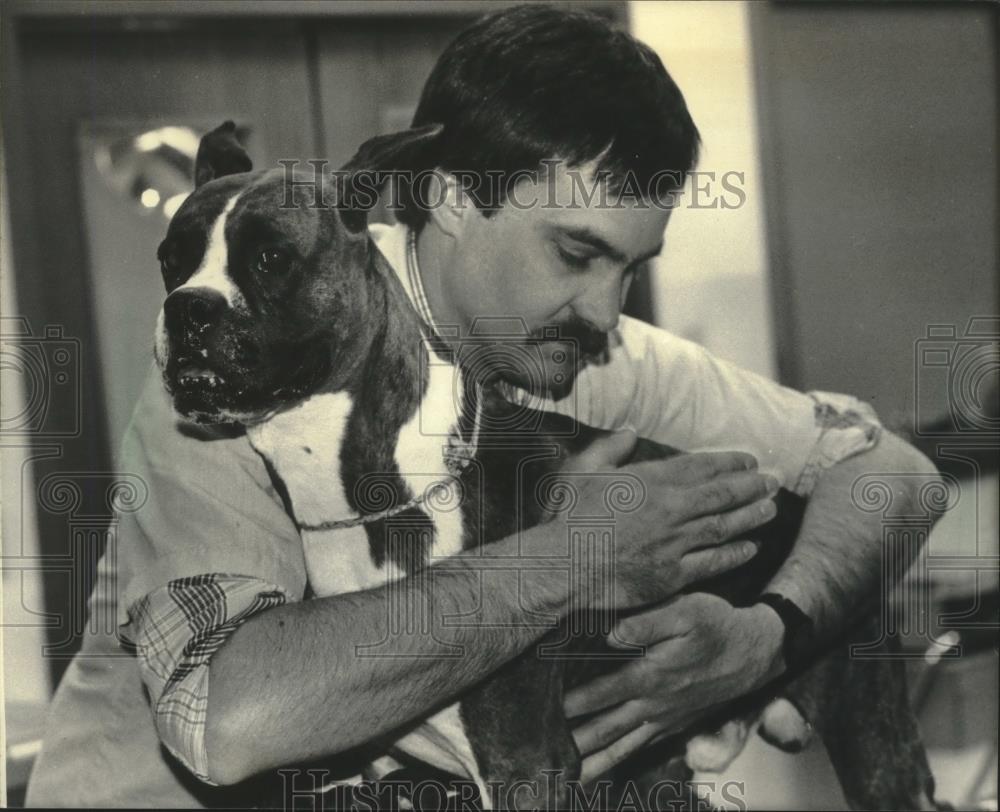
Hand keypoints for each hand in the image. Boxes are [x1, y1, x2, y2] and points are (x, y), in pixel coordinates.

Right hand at [549, 431, 780, 609]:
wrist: (563, 566)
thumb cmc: (569, 517)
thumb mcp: (582, 470)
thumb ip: (609, 448)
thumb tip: (630, 432)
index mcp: (651, 482)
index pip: (700, 467)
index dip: (729, 462)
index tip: (749, 459)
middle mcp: (670, 511)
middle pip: (721, 495)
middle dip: (751, 486)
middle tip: (773, 481)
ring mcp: (674, 544)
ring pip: (723, 527)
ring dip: (751, 517)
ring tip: (771, 509)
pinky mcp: (672, 575)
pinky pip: (712, 563)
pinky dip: (734, 554)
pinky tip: (750, 548)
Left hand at [564, 592, 785, 783]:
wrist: (755, 651)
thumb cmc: (716, 625)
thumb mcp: (685, 610)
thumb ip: (645, 622)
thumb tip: (609, 635)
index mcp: (651, 677)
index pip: (600, 693)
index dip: (571, 702)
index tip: (543, 708)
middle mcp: (654, 705)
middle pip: (605, 730)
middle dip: (572, 743)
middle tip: (542, 753)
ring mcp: (664, 719)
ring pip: (621, 746)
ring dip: (593, 763)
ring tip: (565, 778)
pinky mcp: (674, 724)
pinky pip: (640, 748)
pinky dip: (618, 760)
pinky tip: (604, 768)